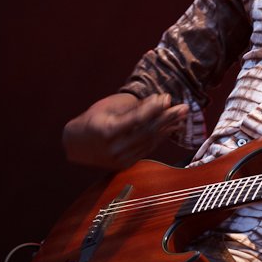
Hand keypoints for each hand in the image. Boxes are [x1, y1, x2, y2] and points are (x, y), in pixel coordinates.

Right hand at [62, 93, 188, 169]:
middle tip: (184, 107)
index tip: (167, 97)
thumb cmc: (93, 119)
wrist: (77, 144)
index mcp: (107, 131)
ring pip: (150, 141)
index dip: (154, 108)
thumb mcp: (109, 107)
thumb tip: (160, 101)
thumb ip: (134, 107)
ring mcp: (120, 159)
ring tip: (182, 116)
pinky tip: (172, 128)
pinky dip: (161, 137)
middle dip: (168, 118)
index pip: (137, 119)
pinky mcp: (126, 164)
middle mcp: (114, 149)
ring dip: (168, 128)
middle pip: (147, 132)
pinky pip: (147, 148)